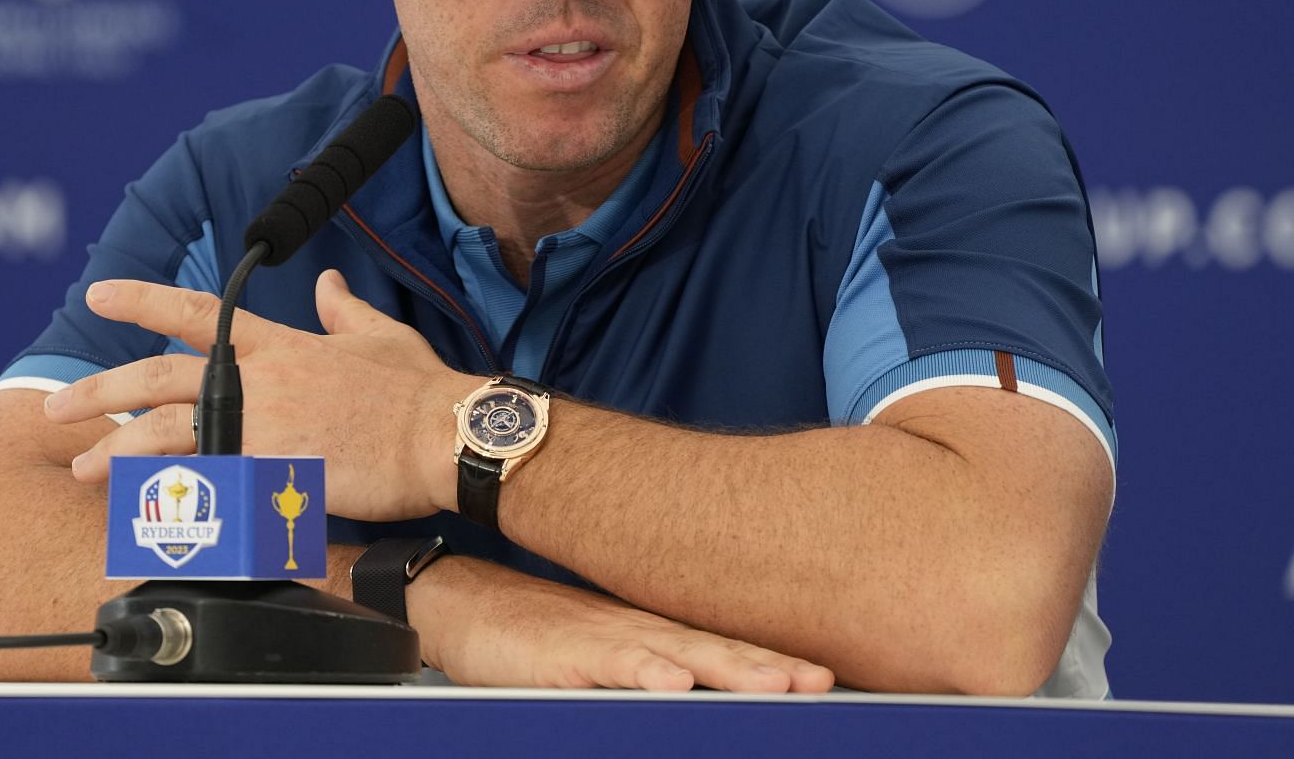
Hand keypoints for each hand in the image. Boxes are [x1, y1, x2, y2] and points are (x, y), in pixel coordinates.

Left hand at [43, 271, 474, 521]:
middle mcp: (260, 380)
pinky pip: (207, 491)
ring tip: (85, 468)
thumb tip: (326, 283)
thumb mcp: (381, 334)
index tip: (101, 294)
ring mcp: (262, 427)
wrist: (447, 436)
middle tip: (58, 406)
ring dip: (119, 452)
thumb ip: (343, 309)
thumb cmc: (422, 391)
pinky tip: (148, 514)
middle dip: (101, 391)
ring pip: (169, 435)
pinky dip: (174, 502)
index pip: (199, 312)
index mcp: (281, 344)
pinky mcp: (273, 475)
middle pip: (160, 378)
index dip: (144, 299)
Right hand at [415, 556, 833, 692]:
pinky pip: (609, 663)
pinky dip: (642, 670)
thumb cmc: (540, 635)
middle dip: (774, 667)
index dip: (779, 661)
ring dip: (729, 668)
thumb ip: (655, 665)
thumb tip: (700, 689)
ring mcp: (604, 639)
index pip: (729, 646)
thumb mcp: (609, 652)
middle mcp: (641, 631)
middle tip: (823, 681)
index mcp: (657, 633)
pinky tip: (671, 682)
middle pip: (718, 648)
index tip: (830, 676)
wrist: (464, 605)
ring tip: (778, 685)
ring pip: (677, 654)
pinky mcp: (563, 653)